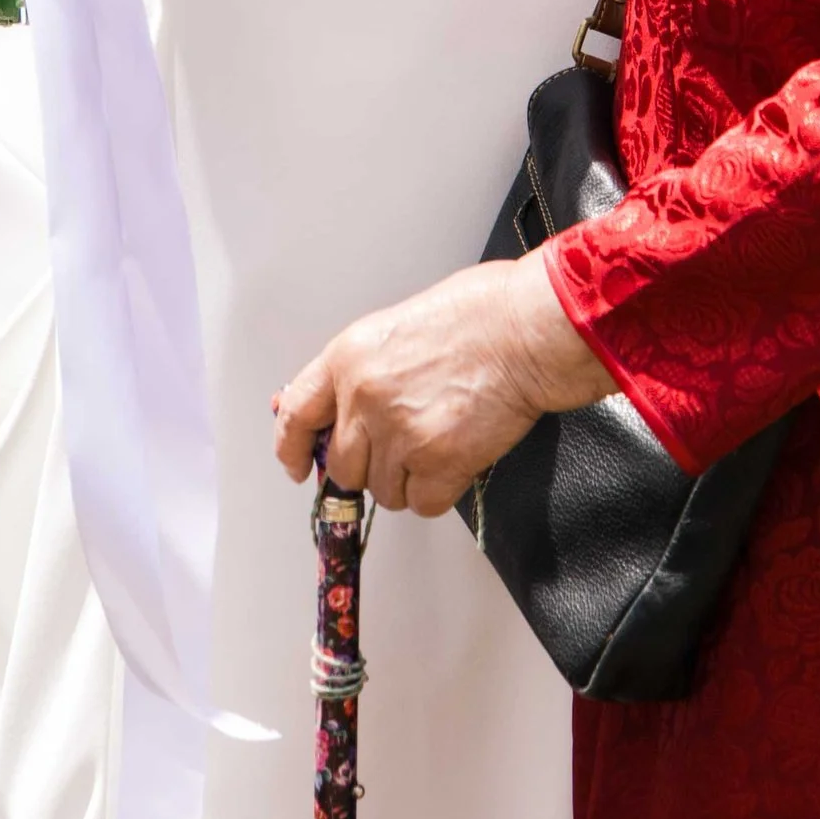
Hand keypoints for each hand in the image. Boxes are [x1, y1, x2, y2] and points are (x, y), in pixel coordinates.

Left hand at [272, 256, 611, 517]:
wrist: (526, 330)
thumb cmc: (478, 315)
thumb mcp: (398, 326)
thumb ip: (362, 369)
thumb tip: (336, 403)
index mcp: (349, 357)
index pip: (296, 415)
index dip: (292, 447)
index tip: (297, 465)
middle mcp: (363, 399)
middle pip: (343, 467)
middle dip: (369, 465)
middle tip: (400, 450)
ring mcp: (398, 435)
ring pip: (383, 491)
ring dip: (408, 478)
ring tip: (440, 438)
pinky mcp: (437, 464)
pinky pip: (422, 504)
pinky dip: (439, 490)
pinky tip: (458, 457)